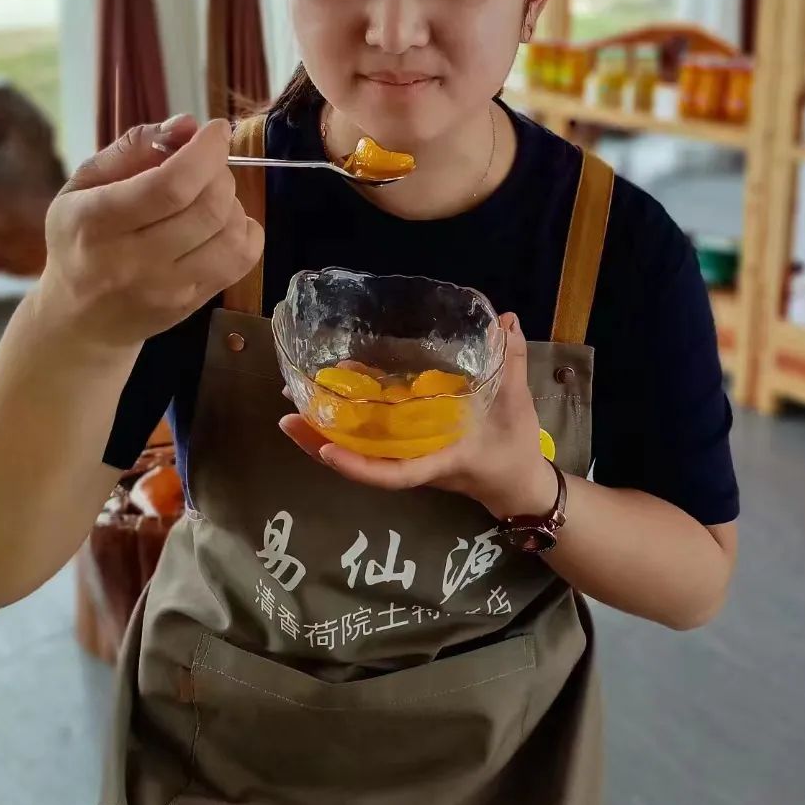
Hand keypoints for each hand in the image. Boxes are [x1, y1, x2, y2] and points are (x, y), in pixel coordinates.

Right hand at [35, 115, 263, 349]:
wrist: (78, 320)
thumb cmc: (79, 239)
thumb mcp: (84, 184)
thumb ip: (133, 147)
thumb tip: (187, 125)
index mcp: (96, 222)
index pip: (169, 186)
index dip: (205, 152)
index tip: (216, 130)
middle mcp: (131, 261)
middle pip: (207, 208)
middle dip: (220, 172)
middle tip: (207, 165)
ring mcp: (165, 289)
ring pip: (231, 235)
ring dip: (233, 202)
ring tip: (211, 196)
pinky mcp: (190, 305)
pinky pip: (241, 261)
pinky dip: (246, 232)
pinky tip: (224, 224)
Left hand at [279, 313, 558, 519]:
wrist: (517, 485)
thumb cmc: (514, 450)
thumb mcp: (517, 407)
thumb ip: (510, 363)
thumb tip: (506, 320)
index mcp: (439, 459)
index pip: (395, 473)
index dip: (359, 467)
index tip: (327, 450)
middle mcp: (415, 462)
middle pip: (361, 462)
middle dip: (321, 443)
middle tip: (287, 415)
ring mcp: (409, 456)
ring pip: (360, 452)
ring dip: (324, 432)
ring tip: (292, 406)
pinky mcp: (408, 448)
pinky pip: (370, 441)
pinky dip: (347, 423)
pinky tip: (330, 397)